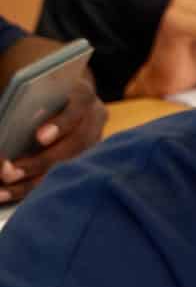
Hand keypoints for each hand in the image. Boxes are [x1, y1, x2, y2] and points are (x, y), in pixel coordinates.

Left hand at [0, 59, 104, 202]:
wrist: (60, 97)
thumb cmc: (39, 92)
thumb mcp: (35, 92)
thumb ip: (26, 108)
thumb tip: (7, 132)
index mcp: (83, 96)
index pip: (78, 109)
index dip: (61, 124)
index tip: (39, 137)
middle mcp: (94, 121)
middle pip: (74, 146)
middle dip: (39, 162)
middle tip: (6, 172)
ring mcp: (93, 143)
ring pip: (68, 169)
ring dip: (31, 183)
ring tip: (1, 191)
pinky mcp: (82, 161)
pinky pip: (59, 179)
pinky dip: (30, 189)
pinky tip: (6, 194)